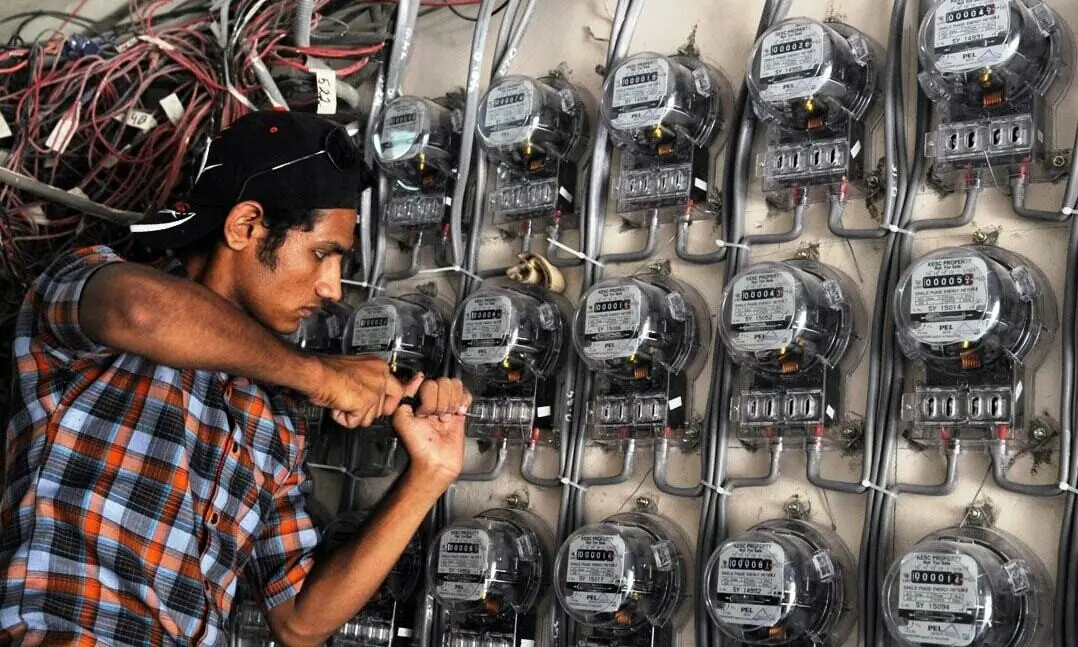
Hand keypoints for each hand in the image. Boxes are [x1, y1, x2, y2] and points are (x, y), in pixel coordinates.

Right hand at [306, 355, 403, 427]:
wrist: (316, 373)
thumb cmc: (327, 370)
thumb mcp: (355, 370)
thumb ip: (367, 381)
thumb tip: (370, 394)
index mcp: (379, 366)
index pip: (397, 390)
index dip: (387, 402)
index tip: (384, 408)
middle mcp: (381, 377)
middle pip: (384, 408)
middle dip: (368, 411)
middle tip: (353, 405)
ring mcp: (375, 391)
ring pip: (370, 418)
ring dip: (354, 414)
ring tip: (341, 401)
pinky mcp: (365, 403)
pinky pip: (356, 422)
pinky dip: (343, 418)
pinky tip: (337, 405)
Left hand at [393, 374, 470, 490]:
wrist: (436, 462)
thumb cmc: (418, 446)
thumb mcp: (400, 419)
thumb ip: (405, 395)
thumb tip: (418, 378)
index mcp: (416, 398)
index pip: (425, 380)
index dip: (425, 395)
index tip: (422, 410)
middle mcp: (432, 399)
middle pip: (442, 382)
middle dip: (438, 402)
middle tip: (434, 417)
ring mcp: (447, 404)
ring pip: (455, 386)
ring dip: (450, 403)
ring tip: (444, 417)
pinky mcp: (460, 410)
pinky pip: (466, 394)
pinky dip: (463, 403)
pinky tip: (457, 414)